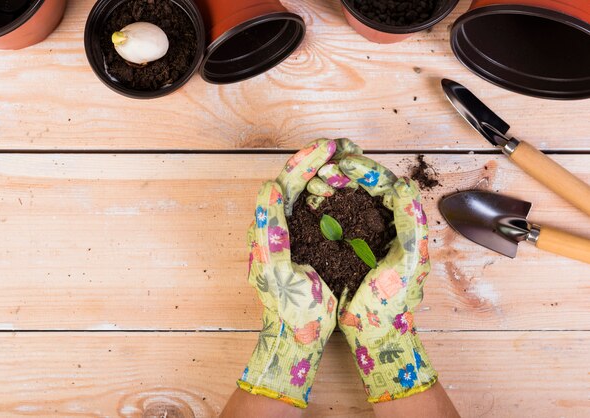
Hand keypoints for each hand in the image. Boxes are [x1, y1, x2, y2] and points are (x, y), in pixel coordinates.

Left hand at [238, 141, 338, 407]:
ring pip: (309, 193)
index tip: (330, 145)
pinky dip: (335, 194)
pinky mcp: (310, 243)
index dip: (307, 160)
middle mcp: (279, 226)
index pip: (286, 183)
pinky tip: (351, 188)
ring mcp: (295, 233)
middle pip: (298, 182)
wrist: (299, 338)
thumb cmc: (291, 310)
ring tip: (349, 157)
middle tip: (345, 145)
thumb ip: (269, 229)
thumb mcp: (277, 270)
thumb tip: (270, 185)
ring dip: (327, 173)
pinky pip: (321, 210)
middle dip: (320, 160)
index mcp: (270, 228)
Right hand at [321, 152, 435, 402]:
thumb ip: (411, 223)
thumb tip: (403, 183)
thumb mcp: (407, 262)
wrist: (372, 334)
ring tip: (316, 179)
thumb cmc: (391, 304)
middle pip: (365, 185)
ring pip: (347, 196)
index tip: (344, 163)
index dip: (366, 170)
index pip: (387, 185)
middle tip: (325, 167)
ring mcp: (363, 232)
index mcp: (404, 223)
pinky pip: (333, 214)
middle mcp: (385, 223)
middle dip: (345, 171)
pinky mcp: (345, 243)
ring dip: (332, 183)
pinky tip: (310, 198)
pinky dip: (322, 202)